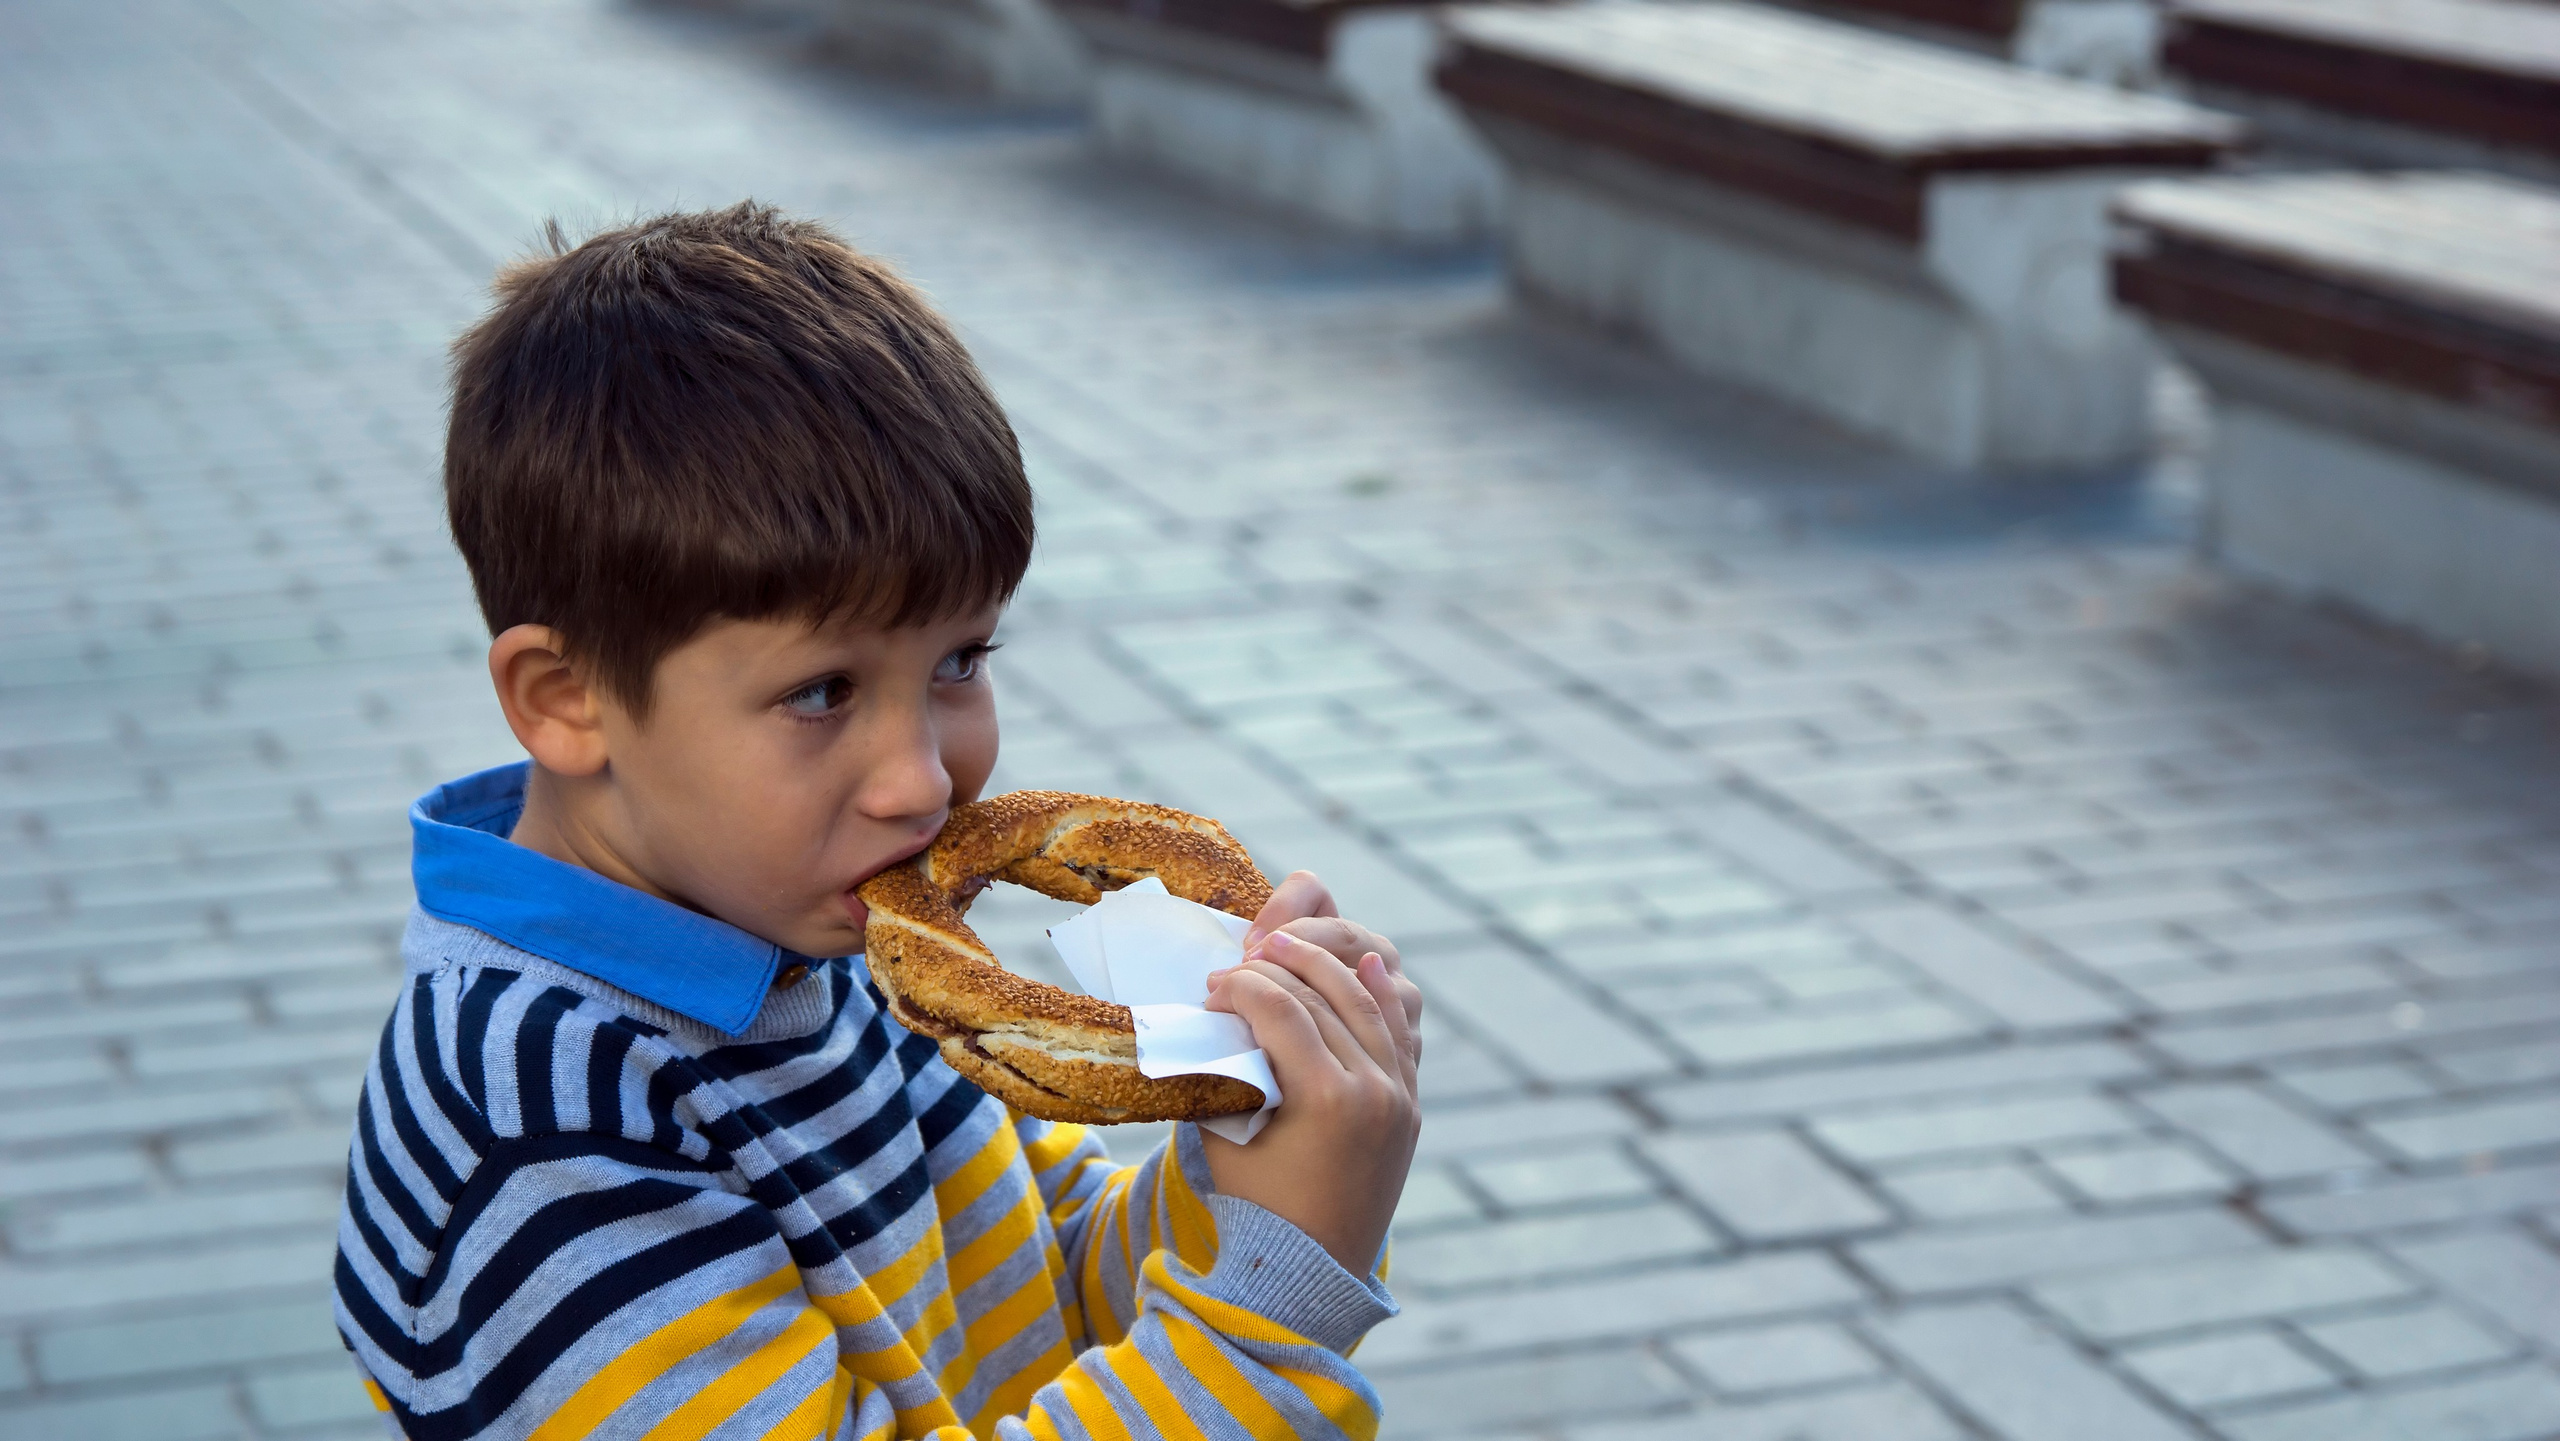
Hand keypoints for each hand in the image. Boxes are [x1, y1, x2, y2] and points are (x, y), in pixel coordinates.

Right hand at [1201, 871, 1422, 1276]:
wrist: (1312, 1273)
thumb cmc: (1254, 1206)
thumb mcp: (1225, 1134)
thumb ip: (1224, 1068)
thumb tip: (1217, 1013)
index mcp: (1328, 1098)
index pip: (1282, 1009)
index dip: (1242, 986)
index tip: (1211, 986)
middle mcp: (1375, 1090)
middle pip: (1326, 996)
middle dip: (1279, 966)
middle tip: (1242, 957)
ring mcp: (1400, 1095)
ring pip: (1368, 1003)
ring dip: (1328, 965)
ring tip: (1287, 945)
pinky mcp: (1409, 1103)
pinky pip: (1398, 1031)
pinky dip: (1380, 993)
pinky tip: (1365, 963)